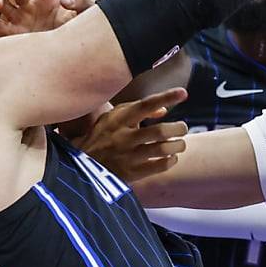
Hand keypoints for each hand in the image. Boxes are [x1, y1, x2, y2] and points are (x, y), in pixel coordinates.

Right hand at [70, 88, 189, 183]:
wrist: (82, 164)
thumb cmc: (102, 136)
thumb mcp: (112, 117)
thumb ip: (136, 109)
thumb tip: (163, 110)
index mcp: (119, 119)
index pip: (145, 105)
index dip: (166, 97)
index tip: (183, 93)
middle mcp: (123, 137)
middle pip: (159, 131)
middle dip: (178, 128)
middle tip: (183, 127)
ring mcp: (127, 156)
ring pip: (163, 149)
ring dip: (178, 145)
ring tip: (180, 143)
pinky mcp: (131, 173)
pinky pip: (160, 166)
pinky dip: (171, 160)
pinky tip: (171, 157)